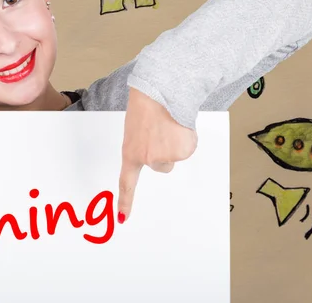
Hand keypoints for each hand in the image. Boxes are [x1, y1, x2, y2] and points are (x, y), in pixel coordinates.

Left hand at [117, 87, 197, 222]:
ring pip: (176, 156)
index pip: (126, 183)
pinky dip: (186, 136)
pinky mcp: (183, 150)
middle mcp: (148, 159)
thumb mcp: (136, 131)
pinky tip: (178, 124)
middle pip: (162, 166)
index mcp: (131, 153)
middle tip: (159, 132)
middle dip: (164, 152)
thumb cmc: (145, 108)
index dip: (125, 202)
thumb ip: (142, 147)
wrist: (159, 93)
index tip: (123, 218)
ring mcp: (166, 156)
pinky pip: (188, 147)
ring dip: (175, 142)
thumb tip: (157, 152)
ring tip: (168, 124)